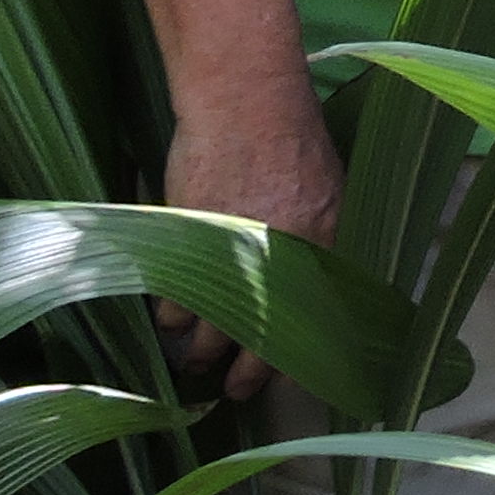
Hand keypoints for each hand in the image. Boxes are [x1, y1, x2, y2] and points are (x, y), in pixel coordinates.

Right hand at [159, 89, 343, 400]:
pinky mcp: (185, 249)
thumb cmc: (290, 138)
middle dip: (243, 376)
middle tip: (232, 390)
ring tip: (192, 358)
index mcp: (322, 248)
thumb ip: (320, 238)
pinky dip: (168, 313)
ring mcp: (228, 258)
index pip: (309, 328)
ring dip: (196, 349)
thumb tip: (312, 282)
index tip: (279, 377)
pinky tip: (169, 318)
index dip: (290, 361)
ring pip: (205, 332)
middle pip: (255, 343)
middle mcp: (277, 262)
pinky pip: (171, 302)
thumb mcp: (326, 190)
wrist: (243, 104)